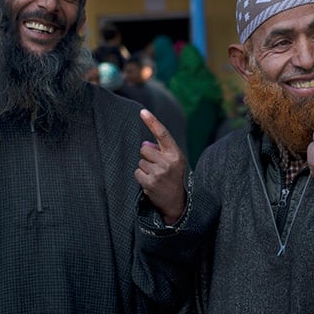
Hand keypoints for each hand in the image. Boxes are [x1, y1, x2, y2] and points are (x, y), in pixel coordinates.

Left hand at [134, 109, 186, 224]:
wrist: (176, 202)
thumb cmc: (173, 177)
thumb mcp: (173, 161)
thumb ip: (160, 150)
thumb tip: (144, 145)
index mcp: (175, 154)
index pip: (162, 134)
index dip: (152, 122)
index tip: (143, 112)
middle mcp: (168, 162)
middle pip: (144, 149)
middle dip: (147, 156)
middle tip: (156, 166)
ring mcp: (159, 172)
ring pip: (140, 161)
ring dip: (144, 168)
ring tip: (155, 176)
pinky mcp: (150, 182)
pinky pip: (137, 172)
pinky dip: (141, 177)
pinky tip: (150, 182)